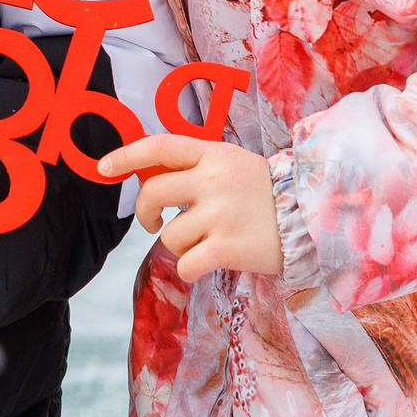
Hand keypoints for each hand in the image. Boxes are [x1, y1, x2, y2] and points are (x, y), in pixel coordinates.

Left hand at [100, 136, 280, 283]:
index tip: (103, 168)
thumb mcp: (234, 164)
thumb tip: (153, 181)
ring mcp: (219, 214)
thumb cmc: (267, 194)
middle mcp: (212, 180)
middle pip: (152, 193)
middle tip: (153, 222)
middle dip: (144, 212)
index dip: (125, 156)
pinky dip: (190, 269)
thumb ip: (197, 167)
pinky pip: (185, 264)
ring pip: (168, 235)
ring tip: (204, 242)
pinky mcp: (227, 248)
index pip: (159, 147)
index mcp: (212, 154)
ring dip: (179, 245)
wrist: (313, 219)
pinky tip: (208, 262)